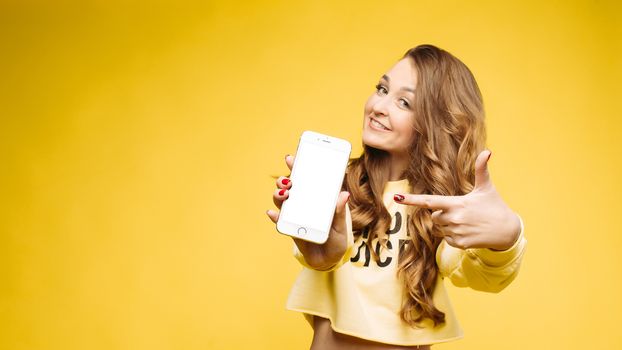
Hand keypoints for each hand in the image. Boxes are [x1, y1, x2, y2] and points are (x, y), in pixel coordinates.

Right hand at [266, 154, 350, 268]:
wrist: (328, 261)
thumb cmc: (337, 239)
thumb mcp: (340, 225)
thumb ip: (340, 212)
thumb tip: (344, 194)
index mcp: (317, 198)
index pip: (306, 178)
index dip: (298, 166)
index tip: (292, 157)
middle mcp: (304, 203)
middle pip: (290, 187)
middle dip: (285, 180)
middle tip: (289, 181)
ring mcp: (295, 215)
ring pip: (282, 201)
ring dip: (279, 195)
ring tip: (284, 195)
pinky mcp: (290, 228)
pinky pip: (279, 220)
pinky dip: (274, 216)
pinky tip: (272, 213)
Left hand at [394, 150, 520, 250]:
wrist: (507, 231)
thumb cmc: (495, 206)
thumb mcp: (486, 187)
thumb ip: (481, 169)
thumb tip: (487, 151)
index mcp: (456, 203)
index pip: (429, 201)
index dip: (411, 200)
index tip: (395, 198)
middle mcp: (454, 219)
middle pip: (434, 216)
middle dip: (442, 213)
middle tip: (461, 211)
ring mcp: (457, 232)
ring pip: (440, 228)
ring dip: (448, 225)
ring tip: (467, 221)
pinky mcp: (460, 244)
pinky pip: (447, 239)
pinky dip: (454, 236)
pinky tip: (468, 232)